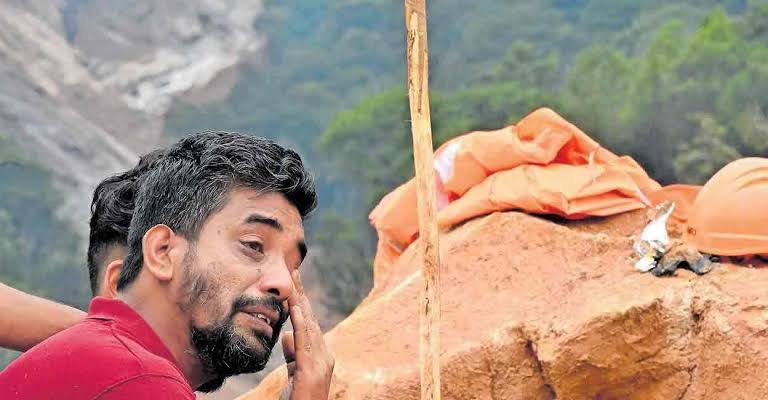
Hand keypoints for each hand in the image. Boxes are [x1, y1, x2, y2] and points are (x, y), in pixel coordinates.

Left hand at [281, 270, 334, 399]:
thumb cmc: (299, 399)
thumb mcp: (293, 373)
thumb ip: (293, 354)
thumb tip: (288, 334)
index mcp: (320, 355)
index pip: (308, 322)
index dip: (301, 301)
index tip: (294, 281)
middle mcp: (324, 355)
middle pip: (311, 318)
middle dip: (302, 294)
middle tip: (294, 270)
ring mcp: (320, 363)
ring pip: (309, 326)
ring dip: (301, 302)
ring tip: (294, 281)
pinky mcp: (311, 371)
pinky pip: (305, 342)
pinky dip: (301, 323)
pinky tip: (296, 308)